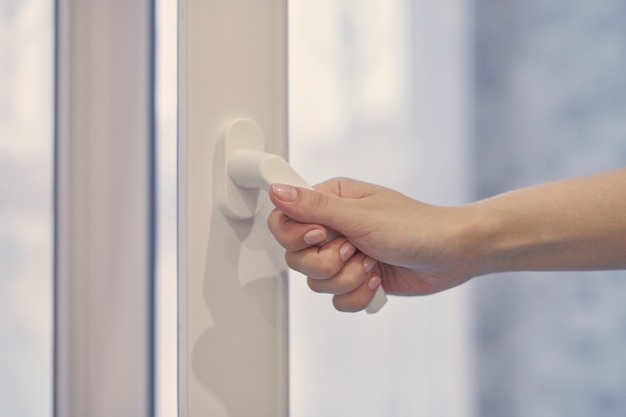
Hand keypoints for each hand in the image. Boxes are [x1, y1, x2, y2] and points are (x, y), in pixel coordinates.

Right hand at [267, 178, 476, 311]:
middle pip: (296, 257)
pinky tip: (378, 279)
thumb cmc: (415, 226)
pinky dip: (358, 294)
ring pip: (315, 282)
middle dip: (327, 263)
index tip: (323, 235)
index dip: (296, 236)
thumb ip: (315, 207)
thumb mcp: (360, 215)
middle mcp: (332, 228)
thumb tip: (276, 191)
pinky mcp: (355, 279)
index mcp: (329, 202)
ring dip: (348, 279)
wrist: (452, 254)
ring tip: (372, 263)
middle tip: (354, 249)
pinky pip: (336, 299)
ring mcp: (343, 256)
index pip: (283, 221)